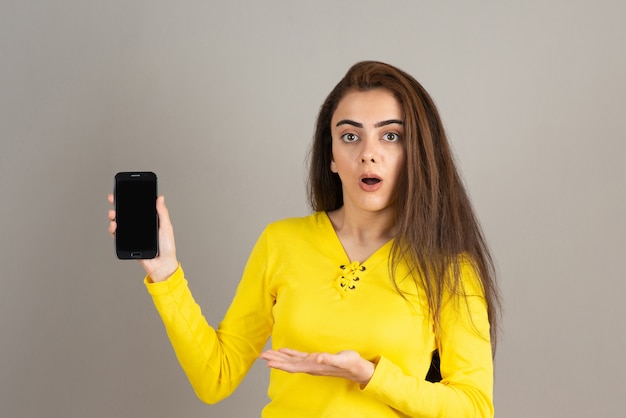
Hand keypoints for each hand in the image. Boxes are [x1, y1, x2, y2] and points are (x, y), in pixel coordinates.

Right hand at [107, 194, 178, 281]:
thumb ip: (162, 213)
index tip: (124, 191)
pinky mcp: (128, 242)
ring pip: (120, 222)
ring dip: (114, 216)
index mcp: (149, 220)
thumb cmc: (167, 247)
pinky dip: (113, 229)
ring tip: (113, 214)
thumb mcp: (166, 227)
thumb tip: (160, 198)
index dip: (131, 199)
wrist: (162, 265)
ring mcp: (133, 234)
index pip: (138, 207)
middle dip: (118, 205)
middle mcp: (140, 225)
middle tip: (112, 199)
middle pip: (127, 213)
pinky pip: (118, 235)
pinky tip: (114, 225)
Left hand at [259, 348, 374, 385]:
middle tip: (261, 356)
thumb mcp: (341, 359)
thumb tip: (318, 358)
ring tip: (267, 354)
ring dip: (279, 357)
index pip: (293, 366)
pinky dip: (289, 354)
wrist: (357, 369)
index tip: (269, 362)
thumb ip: (329, 359)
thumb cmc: (350, 364)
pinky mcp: (315, 359)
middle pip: (289, 364)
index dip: (281, 364)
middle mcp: (310, 365)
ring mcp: (312, 363)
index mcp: (314, 365)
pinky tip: (283, 351)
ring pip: (291, 361)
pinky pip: (298, 357)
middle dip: (275, 360)